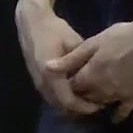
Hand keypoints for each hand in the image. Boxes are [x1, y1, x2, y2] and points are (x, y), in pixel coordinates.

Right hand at [14, 0, 104, 116]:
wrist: (32, 23)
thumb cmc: (54, 31)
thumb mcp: (74, 44)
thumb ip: (83, 63)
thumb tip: (97, 79)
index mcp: (52, 76)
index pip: (69, 102)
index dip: (85, 107)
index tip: (100, 105)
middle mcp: (43, 83)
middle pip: (62, 107)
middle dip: (79, 109)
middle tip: (96, 104)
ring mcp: (37, 82)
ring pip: (55, 103)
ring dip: (70, 105)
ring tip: (87, 98)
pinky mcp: (36, 79)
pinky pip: (51, 95)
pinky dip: (62, 98)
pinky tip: (75, 90)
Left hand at [46, 20, 132, 121]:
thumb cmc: (121, 36)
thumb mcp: (92, 44)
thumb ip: (70, 59)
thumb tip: (47, 68)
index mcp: (89, 77)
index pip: (71, 88)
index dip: (68, 83)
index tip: (66, 79)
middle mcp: (102, 91)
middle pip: (85, 98)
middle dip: (79, 94)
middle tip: (78, 89)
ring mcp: (119, 95)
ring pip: (101, 104)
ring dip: (95, 102)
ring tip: (91, 97)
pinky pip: (123, 110)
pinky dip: (117, 114)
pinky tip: (113, 118)